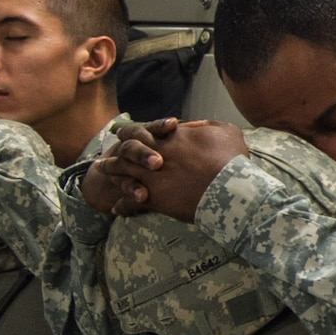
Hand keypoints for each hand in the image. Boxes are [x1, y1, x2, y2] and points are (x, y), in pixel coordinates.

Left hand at [95, 119, 248, 222]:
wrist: (231, 190)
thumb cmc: (233, 161)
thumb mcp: (226, 131)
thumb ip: (208, 126)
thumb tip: (194, 126)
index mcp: (173, 137)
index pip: (146, 129)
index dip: (135, 130)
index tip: (127, 131)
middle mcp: (157, 154)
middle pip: (127, 148)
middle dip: (116, 150)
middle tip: (108, 150)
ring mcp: (153, 177)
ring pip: (123, 171)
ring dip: (112, 171)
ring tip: (102, 171)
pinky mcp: (155, 198)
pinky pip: (131, 200)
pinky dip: (122, 204)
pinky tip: (115, 209)